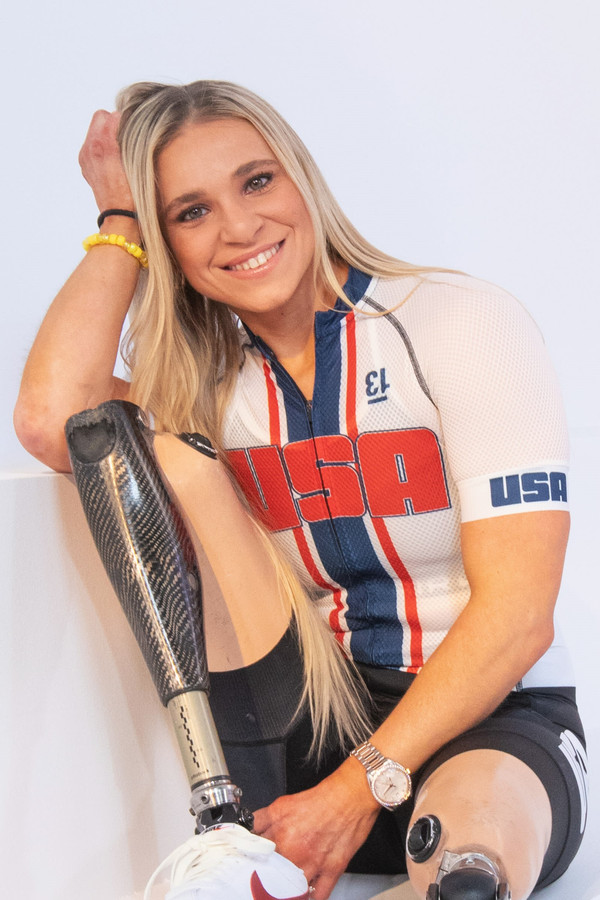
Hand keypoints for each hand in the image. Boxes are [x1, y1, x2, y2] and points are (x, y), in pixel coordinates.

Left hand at [78, 110, 134, 212]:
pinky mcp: (85, 165)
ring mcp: (85, 157)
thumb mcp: (137, 162)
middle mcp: (90, 149)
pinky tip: (113, 160)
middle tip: (125, 137)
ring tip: (120, 150)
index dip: (125, 121)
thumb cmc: (133, 193)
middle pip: (100, 117)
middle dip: (113, 123)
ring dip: (107, 134)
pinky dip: (102, 147)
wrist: (120, 216)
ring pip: (95, 130)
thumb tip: (128, 123)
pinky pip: (92, 144)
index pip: (112, 115)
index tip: (133, 131)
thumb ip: (131, 138)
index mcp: (103, 146)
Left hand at [253, 759, 379, 899]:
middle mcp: (296, 852)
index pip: (256, 858)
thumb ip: (261, 819)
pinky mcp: (333, 870)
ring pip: (293, 891)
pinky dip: (311, 898)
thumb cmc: (321, 798)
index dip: (252, 862)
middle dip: (268, 879)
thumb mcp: (282, 804)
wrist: (350, 796)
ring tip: (283, 888)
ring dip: (287, 891)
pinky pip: (320, 895)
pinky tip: (305, 895)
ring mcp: (314, 864)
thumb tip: (246, 829)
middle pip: (272, 878)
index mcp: (280, 835)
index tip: (251, 866)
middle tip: (267, 877)